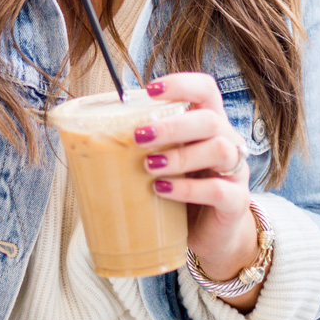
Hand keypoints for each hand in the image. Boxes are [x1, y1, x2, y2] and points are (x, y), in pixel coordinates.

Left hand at [135, 73, 260, 302]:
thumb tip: (84, 139)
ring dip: (179, 155)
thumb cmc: (182, 192)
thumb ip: (144, 149)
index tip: (150, 90)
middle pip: (210, 118)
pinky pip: (217, 189)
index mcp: (209, 125)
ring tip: (149, 165)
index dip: (181, 83)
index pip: (205, 89)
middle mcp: (227, 141)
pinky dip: (187, 189)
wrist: (211, 235)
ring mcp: (236, 171)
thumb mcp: (165, 164)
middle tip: (139, 136)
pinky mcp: (236, 202)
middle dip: (173, 125)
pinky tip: (162, 190)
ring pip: (219, 149)